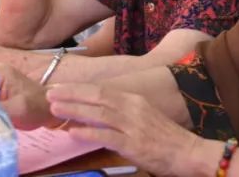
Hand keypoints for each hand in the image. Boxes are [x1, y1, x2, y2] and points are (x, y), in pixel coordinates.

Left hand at [46, 83, 205, 175]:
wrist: (188, 152)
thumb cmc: (165, 138)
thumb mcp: (144, 118)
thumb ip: (121, 114)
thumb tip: (95, 114)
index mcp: (135, 100)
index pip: (102, 90)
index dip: (79, 88)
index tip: (60, 88)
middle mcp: (133, 107)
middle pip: (97, 96)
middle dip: (72, 94)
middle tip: (50, 93)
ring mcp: (133, 125)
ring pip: (99, 113)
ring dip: (75, 110)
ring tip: (55, 108)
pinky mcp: (134, 143)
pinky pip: (107, 136)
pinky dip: (89, 132)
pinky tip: (73, 132)